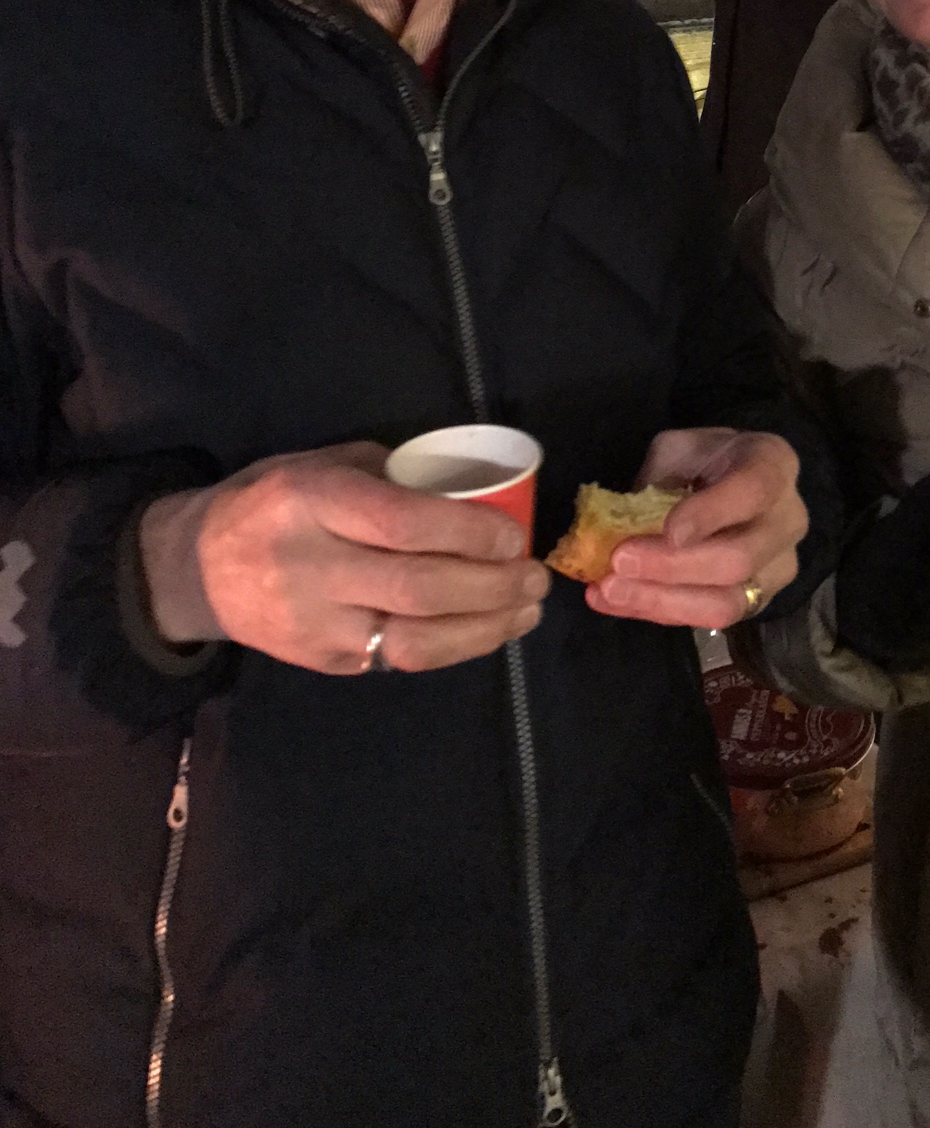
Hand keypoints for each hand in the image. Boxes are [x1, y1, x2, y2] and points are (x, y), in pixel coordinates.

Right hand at [138, 442, 550, 674]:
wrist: (198, 568)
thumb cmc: (274, 501)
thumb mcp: (321, 464)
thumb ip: (389, 478)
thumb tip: (469, 496)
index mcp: (312, 502)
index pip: (401, 523)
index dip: (467, 532)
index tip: (513, 537)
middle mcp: (311, 566)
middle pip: (418, 587)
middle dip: (492, 586)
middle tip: (535, 577)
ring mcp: (315, 624)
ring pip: (414, 641)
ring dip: (485, 630)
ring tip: (525, 611)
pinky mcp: (322, 663)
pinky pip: (399, 660)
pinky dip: (453, 645)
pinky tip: (485, 628)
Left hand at [585, 428, 805, 629]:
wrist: (731, 481)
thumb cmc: (704, 460)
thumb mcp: (680, 448)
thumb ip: (659, 479)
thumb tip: (621, 524)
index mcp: (774, 465)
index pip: (752, 491)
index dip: (711, 514)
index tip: (669, 531)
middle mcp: (788, 520)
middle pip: (739, 559)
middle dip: (673, 566)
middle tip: (619, 561)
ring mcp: (778, 568)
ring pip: (727, 602)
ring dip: (662, 600)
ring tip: (610, 590)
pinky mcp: (756, 602)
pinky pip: (709, 620)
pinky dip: (656, 612)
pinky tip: (614, 601)